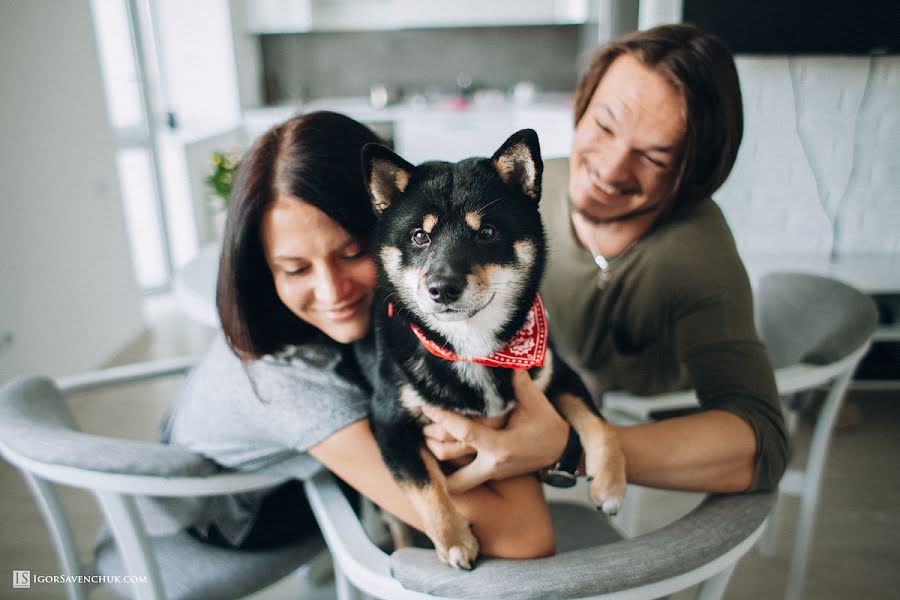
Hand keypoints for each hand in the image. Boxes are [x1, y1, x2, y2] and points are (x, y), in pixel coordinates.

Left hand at [421, 370, 569, 492]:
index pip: (464, 432)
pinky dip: (450, 464)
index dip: (443, 418)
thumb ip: (518, 383)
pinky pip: (463, 476)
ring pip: (453, 475)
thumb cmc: (547, 426)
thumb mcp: (535, 403)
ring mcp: (489, 473)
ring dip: (438, 457)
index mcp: (501, 445)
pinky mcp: (489, 475)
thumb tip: (507, 359)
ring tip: (428, 436)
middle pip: (449, 459)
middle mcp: (491, 463)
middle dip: (432, 445)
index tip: (426, 406)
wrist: (561, 453)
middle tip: (423, 427)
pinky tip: (440, 447)